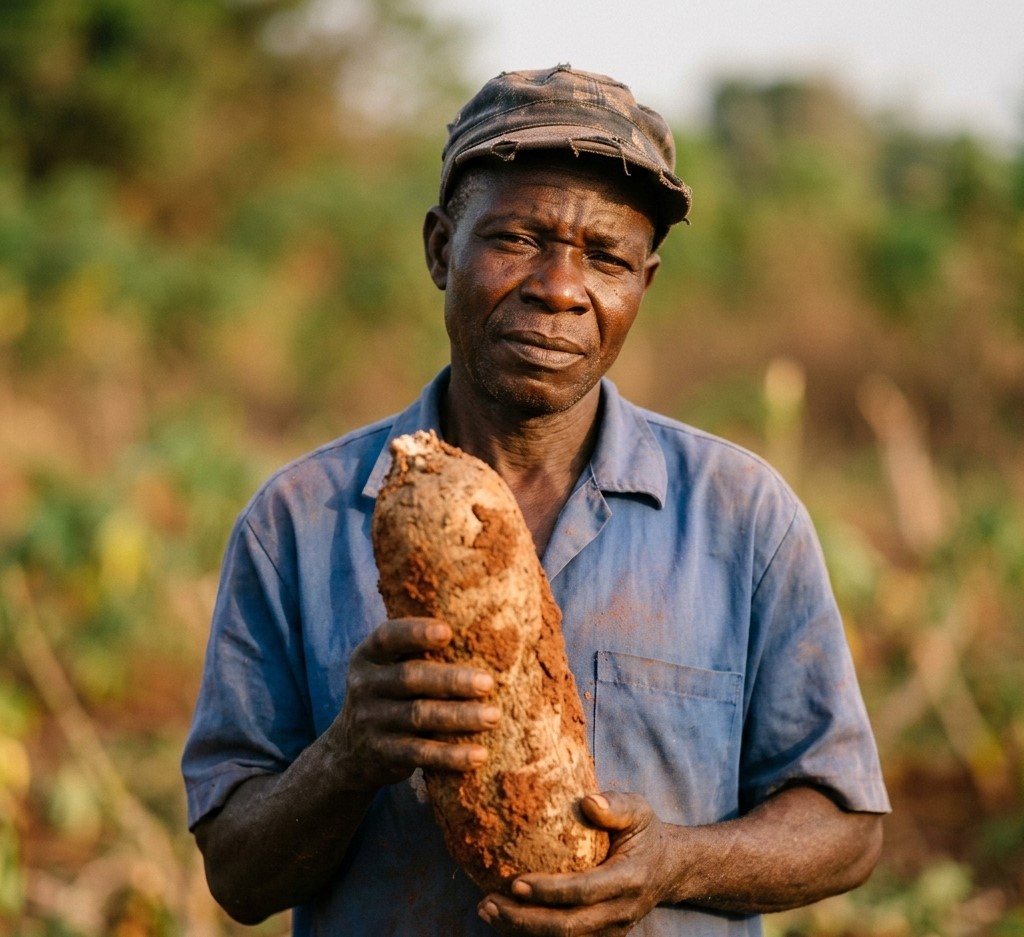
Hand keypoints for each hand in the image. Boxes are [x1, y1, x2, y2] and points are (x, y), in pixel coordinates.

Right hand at [329, 617, 499, 789]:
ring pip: (419, 715)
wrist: (350, 752)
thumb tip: (482, 634)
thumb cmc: (390, 696)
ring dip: (460, 716)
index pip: (387, 637)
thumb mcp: (388, 670)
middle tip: (488, 682)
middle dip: (451, 680)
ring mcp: (370, 721)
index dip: (415, 633)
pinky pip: (420, 753)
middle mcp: (364, 685)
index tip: (448, 632)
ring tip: (493, 715)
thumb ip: (416, 653)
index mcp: (367, 657)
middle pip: (410, 677)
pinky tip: (479, 754)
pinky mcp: (382, 753)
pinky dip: (451, 755)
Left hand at [477, 791, 675, 935]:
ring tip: (487, 909)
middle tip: (488, 902)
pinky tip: (505, 918)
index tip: (514, 882)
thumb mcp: (639, 811)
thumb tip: (588, 800)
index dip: (548, 891)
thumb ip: (616, 805)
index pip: (583, 891)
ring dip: (521, 930)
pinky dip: (532, 934)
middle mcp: (620, 912)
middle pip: (568, 926)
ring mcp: (611, 930)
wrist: (668, 868)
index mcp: (628, 879)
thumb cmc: (645, 833)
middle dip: (524, 919)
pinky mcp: (600, 936)